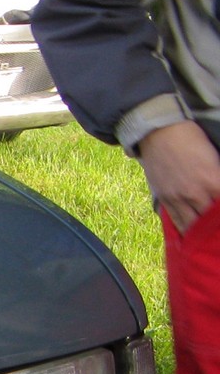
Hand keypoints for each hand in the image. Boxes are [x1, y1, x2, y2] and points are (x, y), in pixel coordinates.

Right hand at [138, 119, 219, 233]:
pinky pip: (175, 220)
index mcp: (213, 181)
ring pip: (193, 226)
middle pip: (211, 222)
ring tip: (207, 241)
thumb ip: (217, 179)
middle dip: (215, 230)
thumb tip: (219, 192)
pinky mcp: (164, 198)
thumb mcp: (215, 157)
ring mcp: (177, 198)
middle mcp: (195, 193)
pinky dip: (185, 229)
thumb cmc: (192, 138)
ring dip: (201, 235)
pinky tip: (191, 235)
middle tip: (217, 236)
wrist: (159, 131)